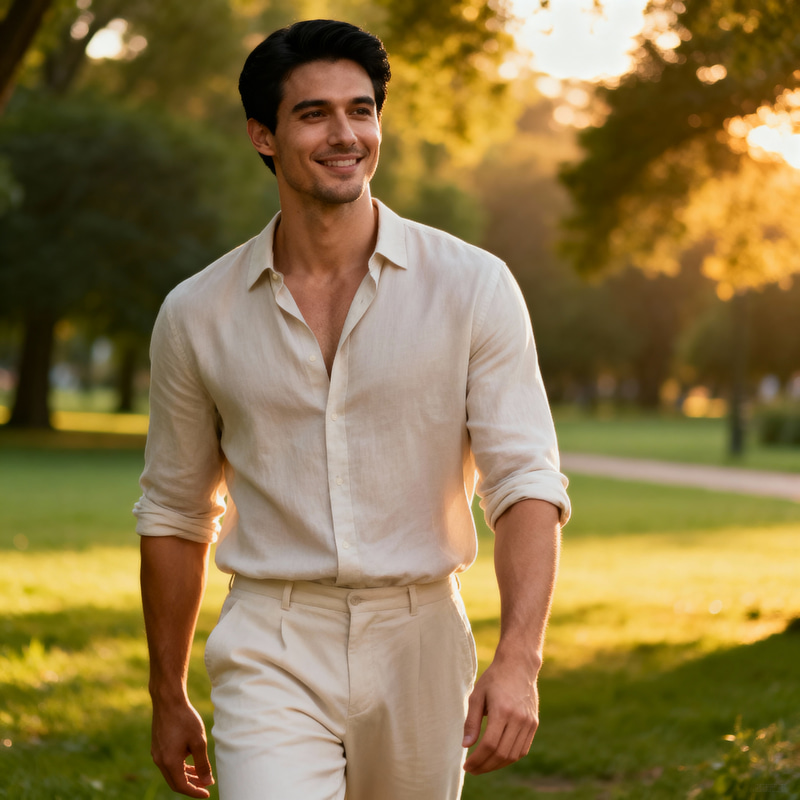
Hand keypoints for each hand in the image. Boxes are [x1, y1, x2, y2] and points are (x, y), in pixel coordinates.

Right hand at [151, 699, 214, 797]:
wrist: (168, 701)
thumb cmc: (185, 719)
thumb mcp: (199, 742)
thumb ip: (202, 764)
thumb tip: (207, 782)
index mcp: (169, 762)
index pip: (182, 786)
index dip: (195, 792)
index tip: (207, 794)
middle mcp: (160, 761)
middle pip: (175, 782)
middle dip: (191, 785)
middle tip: (206, 785)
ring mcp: (156, 753)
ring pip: (171, 772)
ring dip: (186, 776)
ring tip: (201, 774)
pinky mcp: (157, 746)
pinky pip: (168, 763)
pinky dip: (180, 766)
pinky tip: (190, 762)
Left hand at [462, 656, 539, 774]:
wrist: (519, 665)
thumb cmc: (494, 679)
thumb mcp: (477, 695)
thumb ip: (471, 721)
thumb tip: (466, 745)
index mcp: (502, 710)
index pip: (489, 744)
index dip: (477, 759)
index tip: (466, 765)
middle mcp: (518, 718)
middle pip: (501, 753)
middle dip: (485, 766)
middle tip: (472, 769)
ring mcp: (529, 722)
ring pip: (513, 755)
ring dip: (497, 765)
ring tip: (482, 765)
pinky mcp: (534, 724)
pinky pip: (522, 749)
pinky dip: (509, 758)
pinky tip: (497, 757)